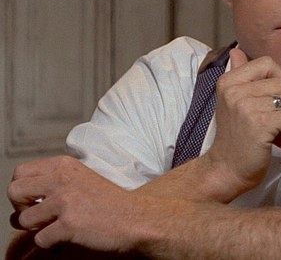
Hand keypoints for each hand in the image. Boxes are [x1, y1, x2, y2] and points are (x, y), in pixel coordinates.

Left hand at [6, 155, 147, 251]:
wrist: (138, 218)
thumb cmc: (110, 203)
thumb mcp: (82, 179)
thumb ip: (54, 181)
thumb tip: (21, 199)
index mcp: (64, 165)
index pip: (20, 173)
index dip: (22, 190)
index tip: (35, 200)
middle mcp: (62, 180)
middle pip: (14, 192)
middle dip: (21, 208)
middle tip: (39, 216)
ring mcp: (65, 202)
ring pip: (23, 220)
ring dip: (37, 229)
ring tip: (57, 227)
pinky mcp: (69, 225)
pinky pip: (40, 239)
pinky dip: (51, 244)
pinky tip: (67, 237)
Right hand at [205, 48, 280, 191]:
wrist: (225, 170)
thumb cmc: (235, 136)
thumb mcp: (231, 101)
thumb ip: (238, 74)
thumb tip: (238, 50)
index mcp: (228, 81)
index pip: (268, 63)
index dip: (278, 81)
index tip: (269, 100)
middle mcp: (235, 91)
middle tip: (268, 121)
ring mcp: (246, 107)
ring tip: (270, 131)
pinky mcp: (259, 124)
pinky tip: (273, 140)